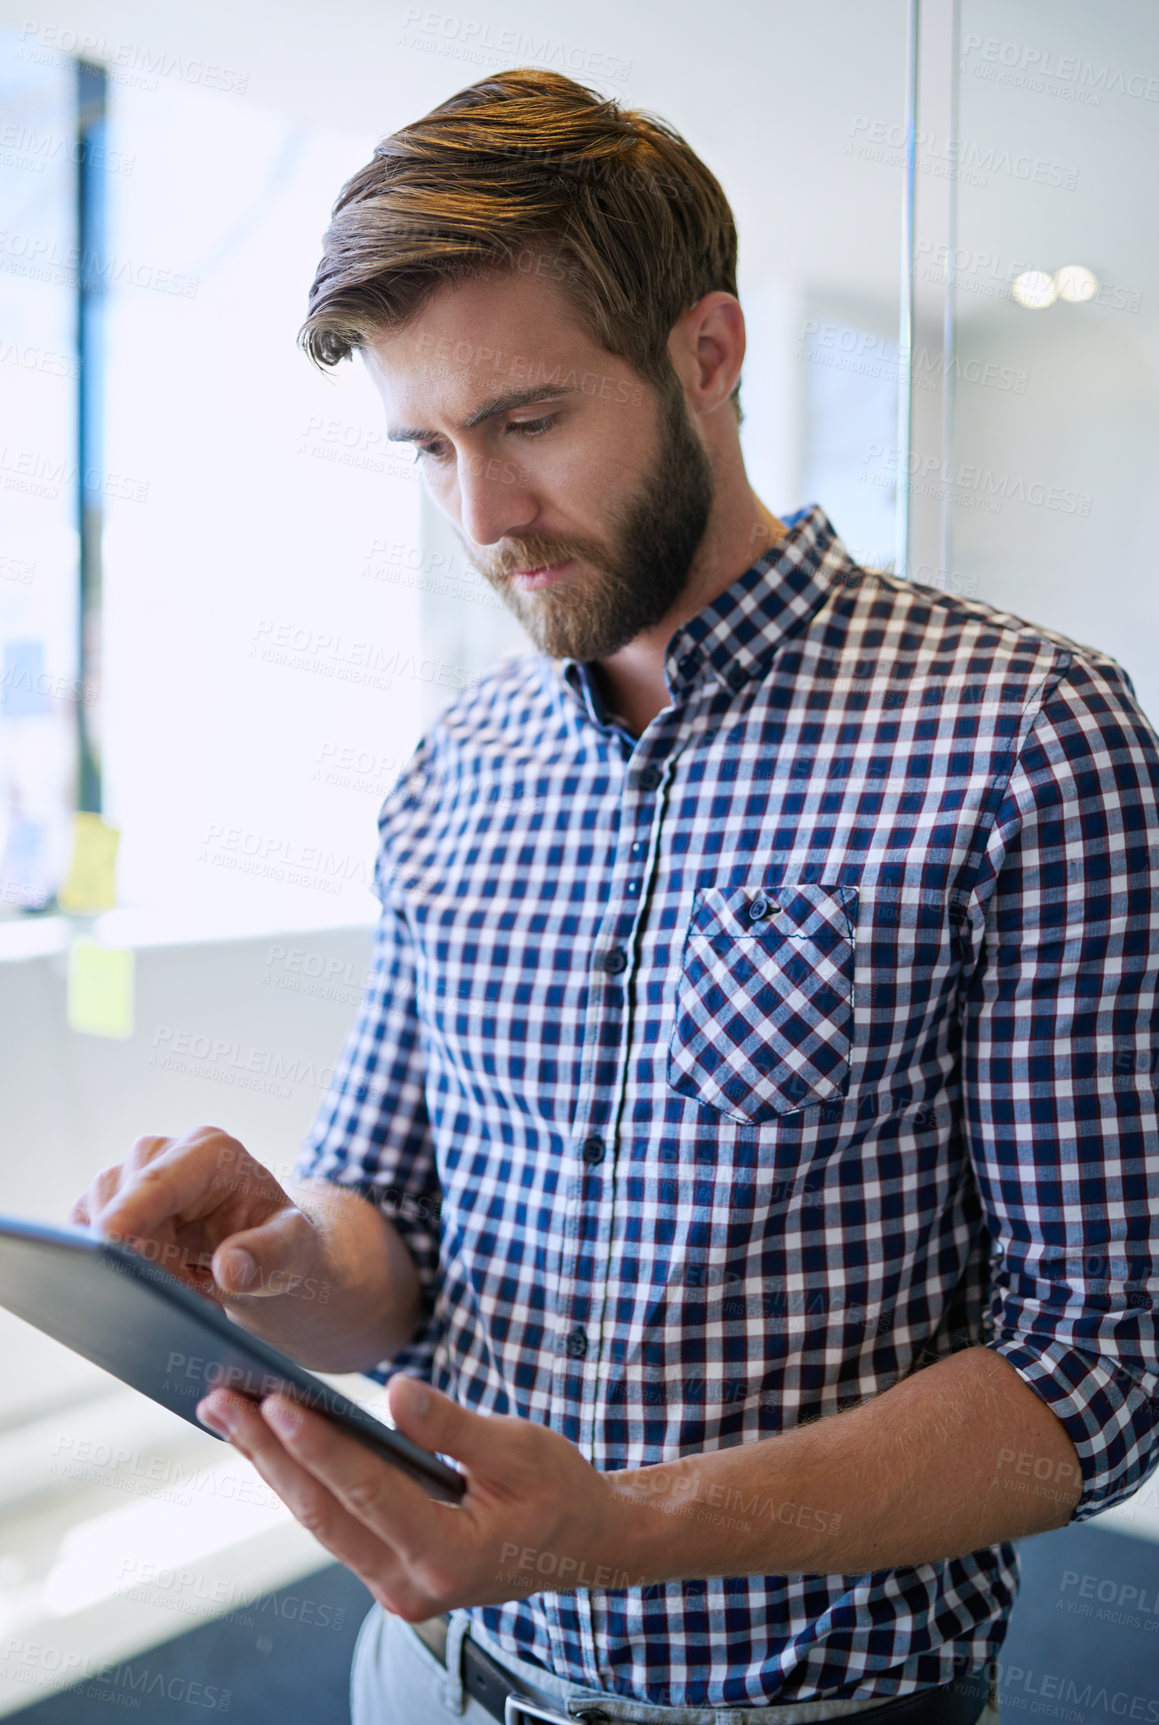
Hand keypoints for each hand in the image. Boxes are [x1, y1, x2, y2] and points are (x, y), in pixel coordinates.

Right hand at [69, 1124, 321, 1306]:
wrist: (257, 1246)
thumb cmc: (277, 1241)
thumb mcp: (293, 1250)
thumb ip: (270, 1255)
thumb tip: (230, 1269)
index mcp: (211, 1152)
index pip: (162, 1180)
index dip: (131, 1209)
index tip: (107, 1240)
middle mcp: (162, 1153)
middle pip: (123, 1203)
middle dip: (148, 1259)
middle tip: (193, 1297)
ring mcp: (127, 1178)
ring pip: (96, 1220)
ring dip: (132, 1266)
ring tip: (188, 1290)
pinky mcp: (102, 1205)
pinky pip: (82, 1236)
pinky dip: (108, 1267)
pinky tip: (151, 1284)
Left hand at [195, 1376, 637, 1617]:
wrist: (582, 1545)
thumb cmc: (558, 1490)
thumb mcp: (519, 1449)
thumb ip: (453, 1427)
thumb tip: (397, 1393)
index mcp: (451, 1559)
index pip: (369, 1495)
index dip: (320, 1447)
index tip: (275, 1403)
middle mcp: (412, 1587)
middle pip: (325, 1514)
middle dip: (268, 1454)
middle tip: (220, 1401)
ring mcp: (395, 1587)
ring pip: (321, 1521)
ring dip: (273, 1465)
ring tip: (227, 1414)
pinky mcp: (388, 1571)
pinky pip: (335, 1523)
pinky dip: (301, 1480)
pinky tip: (270, 1444)